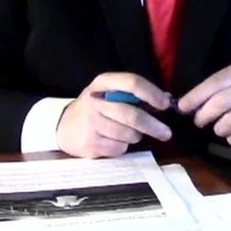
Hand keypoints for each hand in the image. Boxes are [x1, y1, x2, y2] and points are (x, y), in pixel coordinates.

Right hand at [56, 72, 172, 157]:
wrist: (64, 126)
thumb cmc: (96, 108)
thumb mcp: (110, 93)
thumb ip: (135, 95)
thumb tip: (167, 100)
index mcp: (103, 82)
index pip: (131, 83)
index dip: (152, 93)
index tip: (165, 105)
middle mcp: (95, 101)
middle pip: (132, 115)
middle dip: (153, 126)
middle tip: (166, 133)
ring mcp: (90, 123)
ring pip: (128, 134)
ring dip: (135, 136)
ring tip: (128, 133)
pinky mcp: (89, 143)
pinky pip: (119, 148)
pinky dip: (123, 147)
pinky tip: (113, 140)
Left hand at [178, 63, 230, 146]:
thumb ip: (208, 91)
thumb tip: (182, 105)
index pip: (215, 82)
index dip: (195, 96)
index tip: (181, 107)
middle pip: (220, 103)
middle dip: (203, 115)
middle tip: (199, 121)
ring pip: (228, 122)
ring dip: (218, 128)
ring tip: (219, 126)